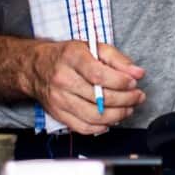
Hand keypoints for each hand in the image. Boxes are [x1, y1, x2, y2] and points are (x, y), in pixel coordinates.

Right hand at [27, 40, 145, 134]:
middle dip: (125, 100)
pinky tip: (110, 120)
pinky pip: (82, 127)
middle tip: (137, 96)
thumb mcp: (92, 47)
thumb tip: (137, 72)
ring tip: (128, 108)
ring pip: (92, 116)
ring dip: (117, 115)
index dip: (120, 82)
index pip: (98, 74)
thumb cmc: (67, 56)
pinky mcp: (58, 114)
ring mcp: (59, 99)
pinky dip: (100, 127)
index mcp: (72, 58)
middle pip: (98, 97)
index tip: (133, 82)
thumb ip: (117, 59)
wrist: (37, 68)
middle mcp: (63, 80)